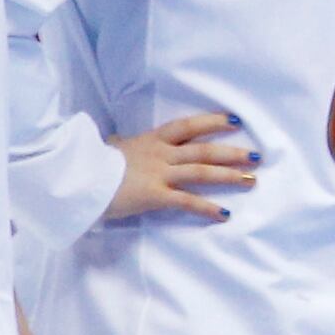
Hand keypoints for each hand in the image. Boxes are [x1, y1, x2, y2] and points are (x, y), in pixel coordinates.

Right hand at [105, 110, 256, 221]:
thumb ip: (123, 145)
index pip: (188, 125)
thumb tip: (118, 142)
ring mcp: (159, 173)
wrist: (78, 177)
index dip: (213, 121)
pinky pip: (186, 201)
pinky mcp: (154, 195)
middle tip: (256, 157)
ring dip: (228, 176)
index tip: (235, 120)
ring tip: (251, 181)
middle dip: (232, 153)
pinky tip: (224, 214)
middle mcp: (160, 154)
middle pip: (204, 150)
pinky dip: (207, 208)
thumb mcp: (112, 147)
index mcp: (151, 140)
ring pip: (201, 172)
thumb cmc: (92, 162)